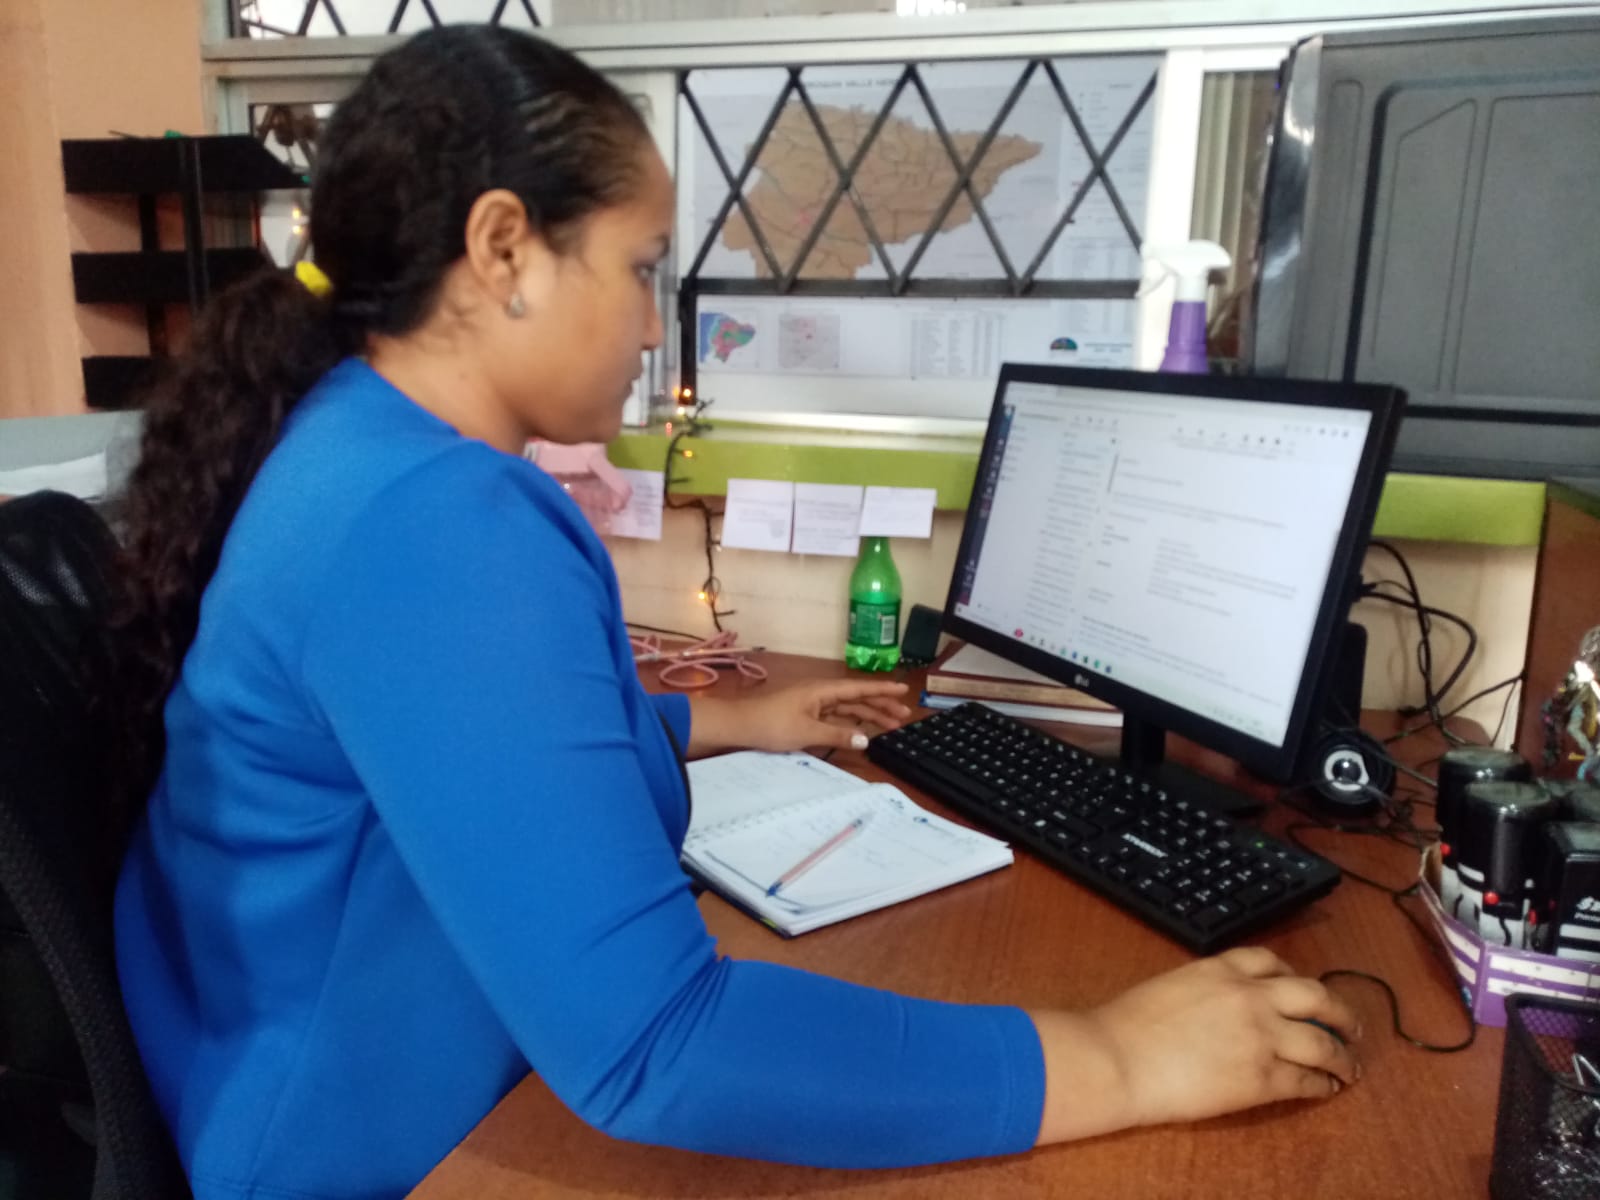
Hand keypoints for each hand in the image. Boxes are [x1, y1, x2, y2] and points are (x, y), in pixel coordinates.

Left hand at [694, 679, 910, 755]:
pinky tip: (859, 732)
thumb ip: (837, 736)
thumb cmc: (771, 724)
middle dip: (880, 706)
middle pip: (856, 699)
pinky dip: (849, 724)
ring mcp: (812, 704)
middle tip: (903, 716)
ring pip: (846, 709)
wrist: (738, 725)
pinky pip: (834, 717)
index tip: (903, 690)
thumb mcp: (807, 732)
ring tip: (889, 726)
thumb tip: (865, 739)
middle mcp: (820, 693)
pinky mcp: (804, 715)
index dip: (882, 690)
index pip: (859, 689)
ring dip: (867, 716)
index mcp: (822, 690)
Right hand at [1032, 947, 1360, 1143]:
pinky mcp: (1261, 1078)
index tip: (1301, 989)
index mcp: (1222, 968)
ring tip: (1350, 1066)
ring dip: (1342, 1055)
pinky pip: (1306, 1080)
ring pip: (1322, 1042)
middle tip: (1350, 1024)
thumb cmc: (1127, 1024)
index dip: (1294, 976)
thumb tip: (1215, 1007)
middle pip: (1315, 995)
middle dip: (1339, 1010)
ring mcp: (1261, 1037)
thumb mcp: (1170, 985)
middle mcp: (1251, 996)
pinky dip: (1322, 1084)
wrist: (1119, 1057)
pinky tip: (1327, 1088)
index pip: (1272, 962)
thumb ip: (1203, 989)